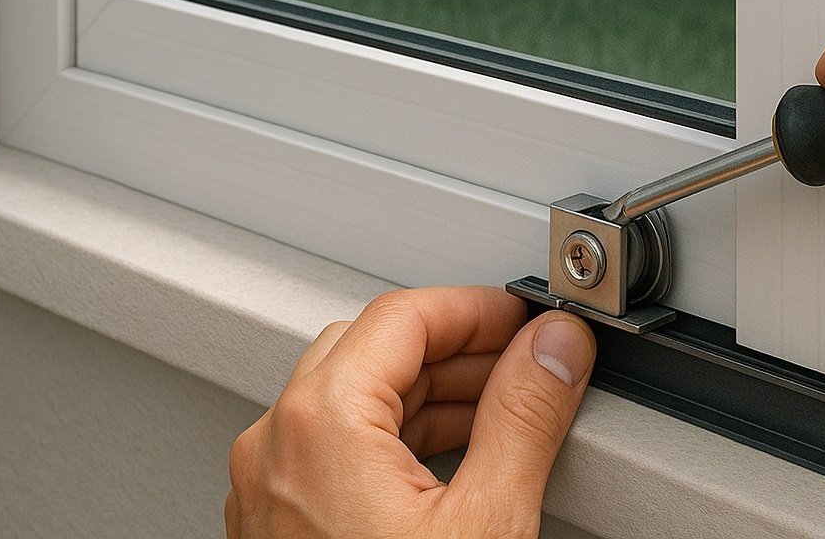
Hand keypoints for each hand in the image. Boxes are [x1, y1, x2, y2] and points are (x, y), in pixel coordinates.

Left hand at [225, 287, 595, 538]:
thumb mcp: (488, 522)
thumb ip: (526, 417)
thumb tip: (555, 350)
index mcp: (318, 427)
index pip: (402, 317)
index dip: (477, 309)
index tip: (527, 319)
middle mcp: (276, 450)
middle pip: (372, 351)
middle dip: (459, 348)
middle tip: (525, 360)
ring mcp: (269, 492)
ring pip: (352, 399)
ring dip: (433, 393)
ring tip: (506, 411)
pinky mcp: (279, 529)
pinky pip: (338, 450)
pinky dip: (401, 437)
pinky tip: (457, 462)